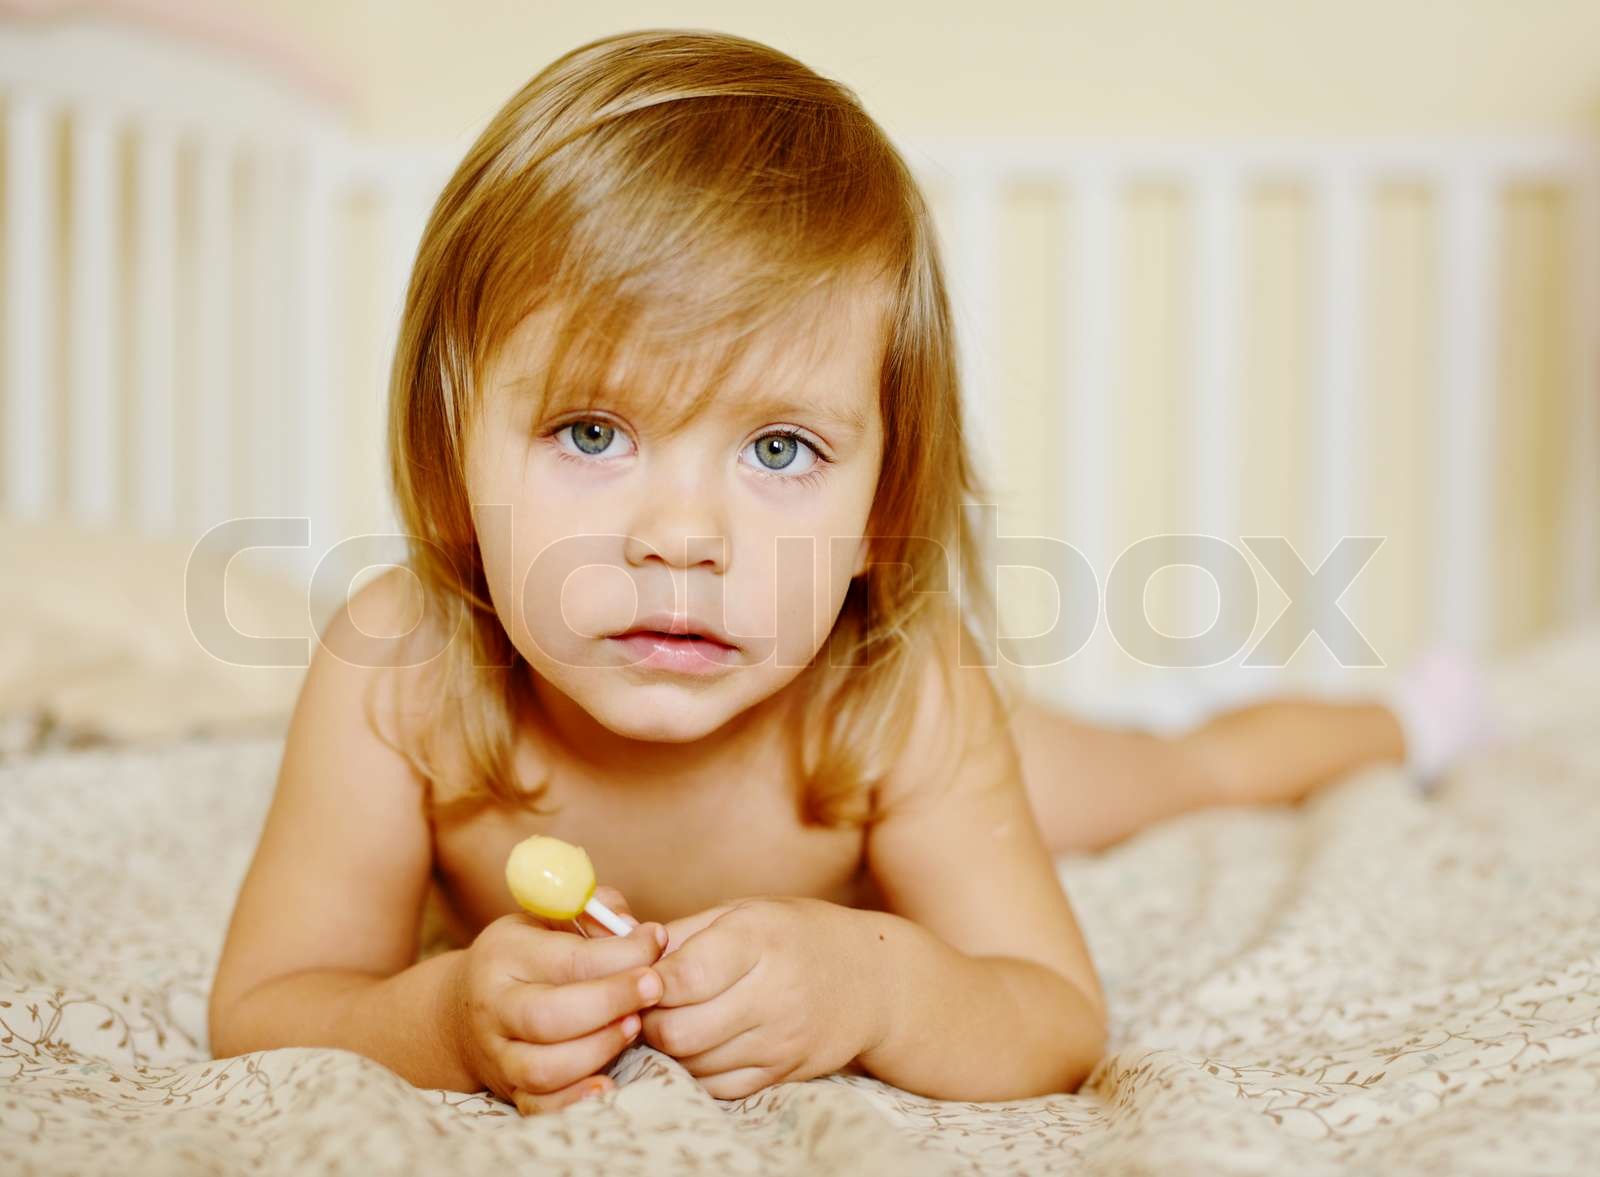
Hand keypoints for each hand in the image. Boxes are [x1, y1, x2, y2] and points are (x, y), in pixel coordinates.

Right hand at [445, 887, 668, 1114]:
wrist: (464, 1009)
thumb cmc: (527, 954)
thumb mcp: (551, 918)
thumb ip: (595, 911)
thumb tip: (634, 927)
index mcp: (505, 954)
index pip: (569, 959)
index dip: (623, 953)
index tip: (657, 941)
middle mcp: (495, 1006)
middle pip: (550, 1015)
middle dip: (612, 1001)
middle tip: (654, 987)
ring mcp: (499, 1054)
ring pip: (545, 1067)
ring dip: (600, 1049)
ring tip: (635, 1025)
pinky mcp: (510, 1090)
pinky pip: (540, 1106)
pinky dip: (575, 1100)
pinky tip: (608, 1082)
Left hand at [640, 896, 881, 1099]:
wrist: (873, 981)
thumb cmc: (798, 936)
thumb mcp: (746, 912)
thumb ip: (685, 934)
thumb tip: (623, 953)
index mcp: (760, 940)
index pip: (686, 976)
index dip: (646, 982)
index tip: (634, 977)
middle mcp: (772, 994)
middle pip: (679, 1031)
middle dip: (645, 1021)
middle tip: (638, 1005)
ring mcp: (779, 1041)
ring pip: (692, 1064)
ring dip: (665, 1048)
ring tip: (664, 1022)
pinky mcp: (781, 1074)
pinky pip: (716, 1086)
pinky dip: (692, 1071)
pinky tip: (693, 1046)